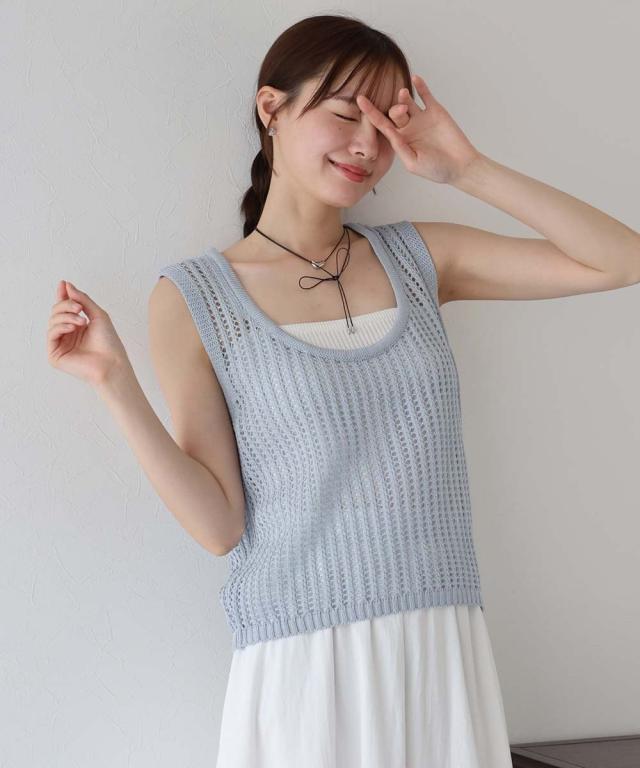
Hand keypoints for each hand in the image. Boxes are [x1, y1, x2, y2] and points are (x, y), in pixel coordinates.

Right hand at [47, 280, 129, 387]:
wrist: (112, 363)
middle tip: (79, 308)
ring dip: (66, 316)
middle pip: (56, 312)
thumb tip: (67, 285)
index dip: (63, 295)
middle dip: (66, 305)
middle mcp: (67, 335)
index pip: (65, 308)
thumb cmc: (109, 342)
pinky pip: (51, 334)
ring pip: (52, 321)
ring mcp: (60, 345)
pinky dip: (60, 327)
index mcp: (77, 326)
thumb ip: (82, 299)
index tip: (63, 283)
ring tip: (82, 321)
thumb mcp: (97, 315)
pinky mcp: (55, 355)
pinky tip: (72, 328)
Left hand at [357, 74, 481, 183]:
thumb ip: (401, 147)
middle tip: (402, 111)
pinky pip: (426, 96)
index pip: (382, 124)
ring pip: (408, 102)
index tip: (359, 100)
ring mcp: (421, 118)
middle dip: (395, 110)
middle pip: (394, 112)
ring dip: (403, 97)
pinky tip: (415, 79)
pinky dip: (421, 87)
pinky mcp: (435, 111)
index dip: (370, 112)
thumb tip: (390, 132)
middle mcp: (408, 128)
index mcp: (400, 141)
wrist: (460, 166)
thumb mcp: (413, 162)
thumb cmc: (436, 169)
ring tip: (404, 95)